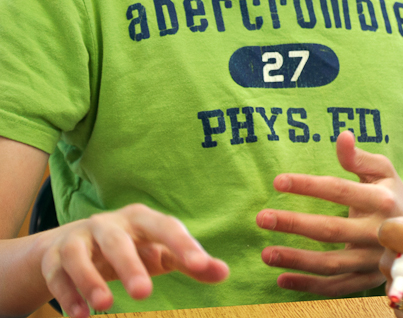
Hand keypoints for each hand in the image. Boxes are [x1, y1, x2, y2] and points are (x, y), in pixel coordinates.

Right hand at [40, 204, 227, 317]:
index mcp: (141, 219)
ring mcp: (79, 239)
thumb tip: (224, 273)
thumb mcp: (161, 253)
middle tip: (144, 294)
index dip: (183, 245)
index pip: (166, 227)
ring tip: (105, 305)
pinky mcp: (55, 257)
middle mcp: (108, 224)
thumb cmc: (133, 248)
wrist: (76, 244)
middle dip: (130, 266)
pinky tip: (80, 316)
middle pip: (118, 241)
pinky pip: (57, 274)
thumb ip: (191, 262)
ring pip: (79, 255)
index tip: (200, 265)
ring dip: (90, 280)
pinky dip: (67, 295)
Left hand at [258, 130, 402, 295]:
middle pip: (331, 230)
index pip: (340, 190)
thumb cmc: (394, 195)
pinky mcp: (369, 279)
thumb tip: (341, 136)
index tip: (278, 181)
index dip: (308, 185)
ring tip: (266, 253)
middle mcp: (380, 231)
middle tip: (262, 218)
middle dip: (294, 223)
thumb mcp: (384, 172)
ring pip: (331, 263)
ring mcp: (374, 258)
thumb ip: (360, 158)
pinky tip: (282, 279)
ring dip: (296, 260)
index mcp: (382, 200)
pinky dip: (309, 286)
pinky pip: (336, 286)